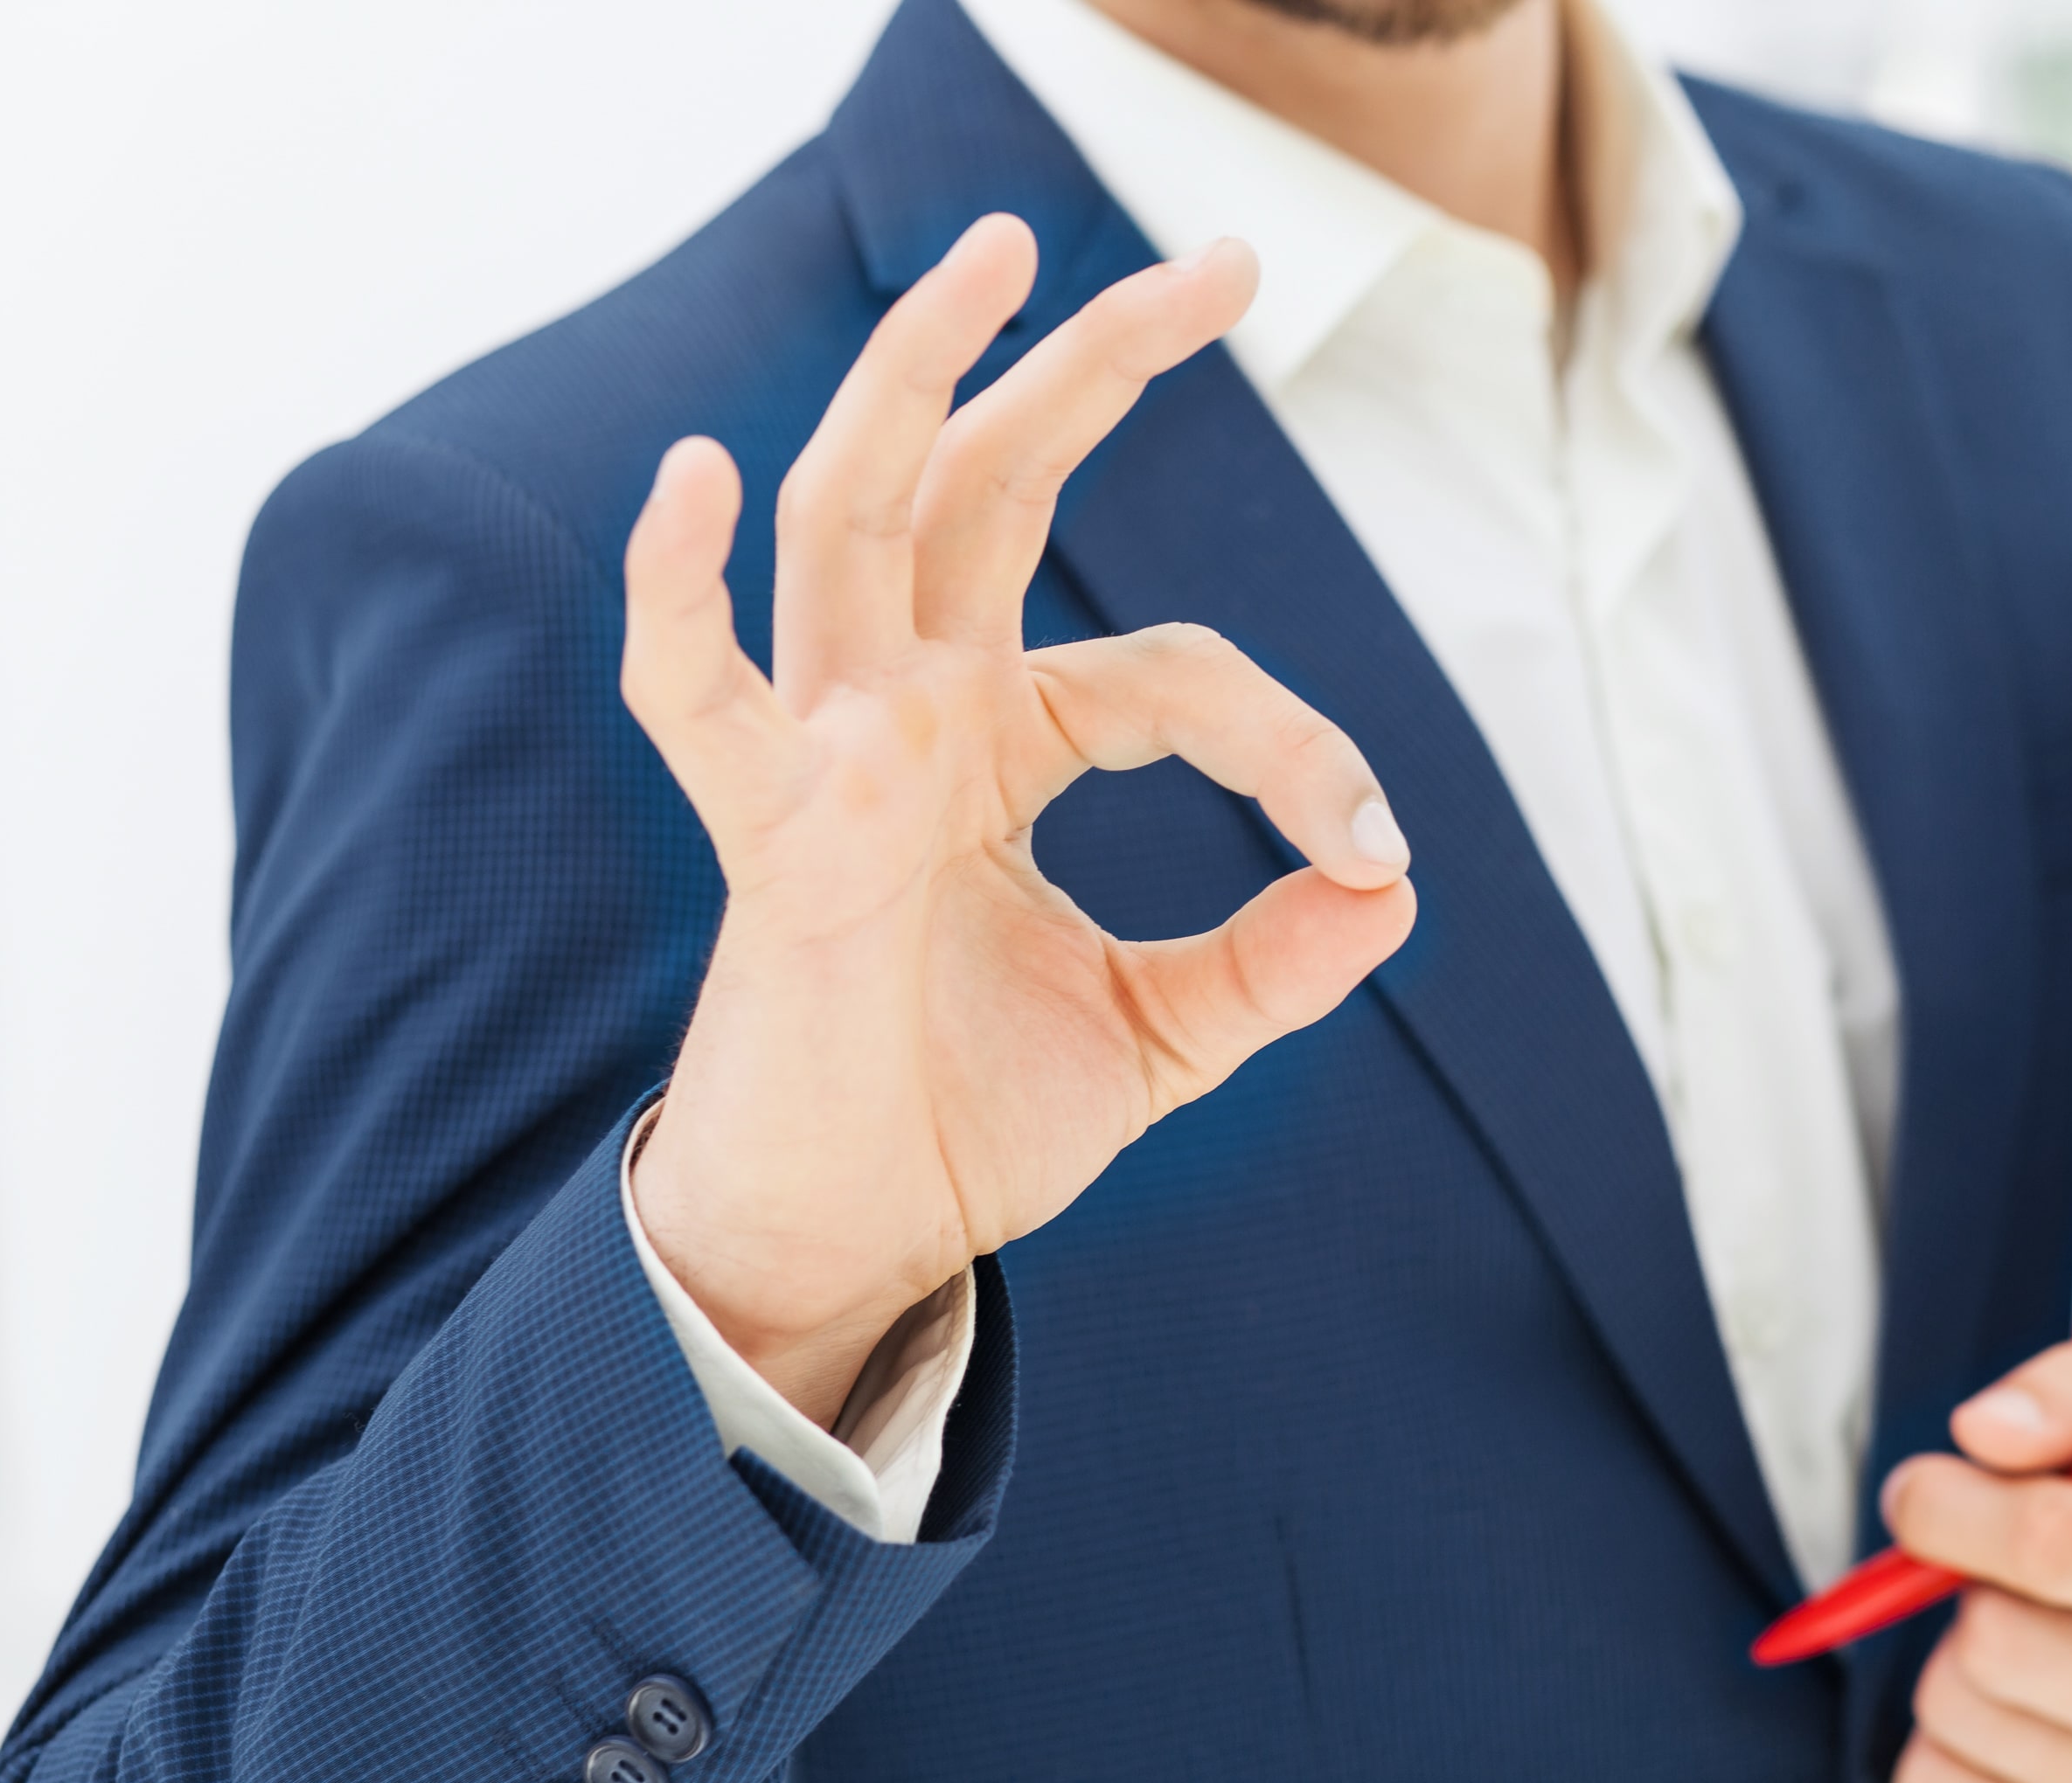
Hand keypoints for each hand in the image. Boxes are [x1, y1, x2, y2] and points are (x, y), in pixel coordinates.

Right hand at [621, 215, 1416, 1428]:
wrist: (857, 1241)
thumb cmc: (970, 1119)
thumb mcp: (1164, 1033)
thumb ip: (1273, 959)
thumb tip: (1395, 887)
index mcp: (1004, 742)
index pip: (1173, 673)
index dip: (1292, 743)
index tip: (1367, 843)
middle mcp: (915, 711)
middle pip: (996, 481)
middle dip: (1099, 359)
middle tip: (1231, 258)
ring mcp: (834, 754)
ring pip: (859, 513)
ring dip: (917, 375)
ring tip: (1000, 252)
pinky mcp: (771, 834)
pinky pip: (692, 695)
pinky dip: (675, 587)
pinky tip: (698, 475)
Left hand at [1881, 1343, 2071, 1782]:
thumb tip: (1978, 1432)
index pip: (2054, 1543)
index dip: (1951, 1504)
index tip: (1926, 1490)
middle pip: (1994, 1643)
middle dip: (1963, 1587)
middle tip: (1996, 1578)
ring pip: (1953, 1715)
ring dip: (1951, 1663)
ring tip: (2026, 1648)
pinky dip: (1937, 1746)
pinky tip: (2011, 1721)